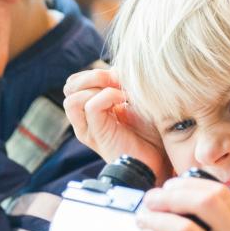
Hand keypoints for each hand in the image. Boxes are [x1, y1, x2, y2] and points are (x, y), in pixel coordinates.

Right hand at [63, 67, 170, 181]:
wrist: (160, 162)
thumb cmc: (152, 132)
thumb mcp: (136, 100)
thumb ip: (121, 84)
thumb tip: (114, 68)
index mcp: (91, 110)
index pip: (76, 81)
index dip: (94, 72)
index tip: (120, 76)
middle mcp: (85, 119)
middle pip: (69, 86)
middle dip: (93, 75)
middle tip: (117, 81)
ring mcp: (88, 129)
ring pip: (72, 97)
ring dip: (96, 86)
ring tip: (119, 91)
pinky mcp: (97, 135)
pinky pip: (91, 105)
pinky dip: (108, 96)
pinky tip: (125, 100)